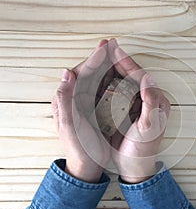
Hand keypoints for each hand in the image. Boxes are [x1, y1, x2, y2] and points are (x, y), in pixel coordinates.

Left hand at [51, 40, 111, 182]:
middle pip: (89, 72)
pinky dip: (110, 79)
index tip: (105, 45)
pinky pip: (103, 89)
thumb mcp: (69, 126)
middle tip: (112, 43)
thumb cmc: (78, 148)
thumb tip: (66, 73)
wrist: (87, 165)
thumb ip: (64, 100)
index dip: (94, 58)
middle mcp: (76, 97)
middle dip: (100, 57)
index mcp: (68, 99)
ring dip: (106, 65)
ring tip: (116, 53)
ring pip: (97, 79)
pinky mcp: (95, 108)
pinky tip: (118, 74)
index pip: (81, 72)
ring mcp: (86, 102)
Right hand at [108, 39, 169, 182]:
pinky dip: (107, 83)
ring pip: (123, 81)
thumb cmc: (144, 149)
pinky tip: (98, 77)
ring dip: (112, 69)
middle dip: (118, 61)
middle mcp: (147, 100)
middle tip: (106, 47)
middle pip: (131, 75)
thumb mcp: (149, 127)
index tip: (114, 50)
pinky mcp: (126, 111)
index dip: (127, 62)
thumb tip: (148, 78)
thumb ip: (150, 102)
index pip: (140, 76)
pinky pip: (116, 92)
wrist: (135, 166)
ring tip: (101, 57)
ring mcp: (136, 105)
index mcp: (156, 101)